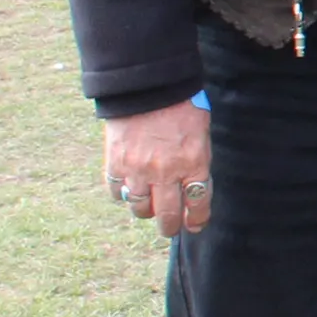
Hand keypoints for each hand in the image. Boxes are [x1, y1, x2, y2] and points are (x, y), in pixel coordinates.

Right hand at [101, 99, 215, 238]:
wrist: (146, 87)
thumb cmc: (180, 105)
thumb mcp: (200, 132)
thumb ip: (196, 160)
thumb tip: (192, 185)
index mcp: (194, 162)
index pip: (198, 202)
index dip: (197, 218)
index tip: (195, 225)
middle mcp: (166, 172)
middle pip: (168, 214)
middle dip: (170, 226)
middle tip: (170, 229)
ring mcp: (138, 171)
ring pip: (140, 209)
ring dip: (146, 211)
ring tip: (149, 208)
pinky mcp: (115, 165)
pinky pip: (117, 193)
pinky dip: (122, 194)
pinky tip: (128, 189)